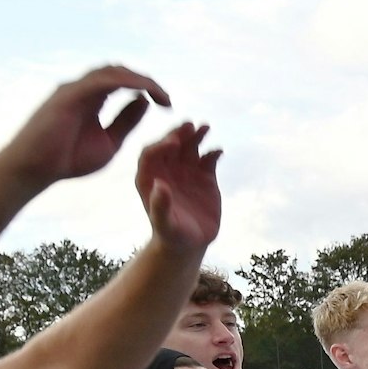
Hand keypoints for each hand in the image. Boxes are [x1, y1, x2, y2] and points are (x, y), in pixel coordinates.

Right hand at [0, 66, 170, 190]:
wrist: (35, 169)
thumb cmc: (68, 159)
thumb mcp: (109, 140)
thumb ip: (126, 121)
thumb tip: (145, 102)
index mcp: (93, 99)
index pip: (124, 82)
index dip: (148, 88)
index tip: (168, 105)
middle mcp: (83, 89)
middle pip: (120, 72)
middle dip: (148, 81)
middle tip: (167, 100)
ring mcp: (74, 89)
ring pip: (112, 71)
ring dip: (140, 80)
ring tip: (161, 96)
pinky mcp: (68, 94)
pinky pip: (101, 80)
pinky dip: (125, 82)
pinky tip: (143, 92)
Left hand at [135, 122, 222, 251]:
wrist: (190, 243)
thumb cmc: (172, 235)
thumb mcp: (164, 224)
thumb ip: (160, 206)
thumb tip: (159, 185)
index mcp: (149, 178)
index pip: (150, 154)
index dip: (160, 145)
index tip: (173, 142)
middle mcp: (166, 170)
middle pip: (170, 146)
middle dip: (178, 134)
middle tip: (189, 125)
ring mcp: (186, 172)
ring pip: (190, 147)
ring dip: (196, 136)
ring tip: (205, 127)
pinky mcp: (205, 177)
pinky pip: (208, 159)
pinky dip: (213, 153)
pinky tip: (218, 151)